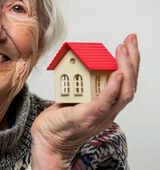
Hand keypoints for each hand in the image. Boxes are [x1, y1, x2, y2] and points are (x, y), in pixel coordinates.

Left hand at [31, 34, 139, 168]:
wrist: (48, 141)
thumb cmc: (61, 120)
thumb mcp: (76, 97)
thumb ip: (84, 84)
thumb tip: (83, 63)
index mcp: (107, 105)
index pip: (126, 82)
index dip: (131, 63)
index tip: (129, 44)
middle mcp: (108, 111)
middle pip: (129, 85)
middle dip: (133, 60)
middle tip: (131, 41)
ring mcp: (99, 115)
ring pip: (122, 93)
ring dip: (126, 69)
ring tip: (123, 50)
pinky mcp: (86, 117)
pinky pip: (104, 103)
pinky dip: (112, 88)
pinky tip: (116, 74)